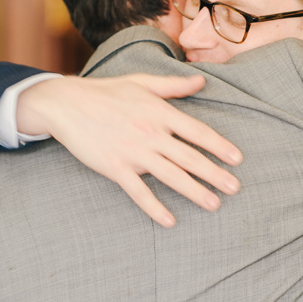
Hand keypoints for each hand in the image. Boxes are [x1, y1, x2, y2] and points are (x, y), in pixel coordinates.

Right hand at [17, 73, 242, 226]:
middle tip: (235, 188)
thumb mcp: (142, 82)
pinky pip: (139, 192)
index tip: (237, 159)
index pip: (197, 131)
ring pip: (171, 176)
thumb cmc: (106, 92)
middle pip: (190, 157)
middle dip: (215, 174)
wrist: (66, 104)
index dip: (219, 145)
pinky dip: (155, 208)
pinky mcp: (115, 168)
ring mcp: (133, 152)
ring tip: (214, 204)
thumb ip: (174, 85)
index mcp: (159, 112)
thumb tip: (202, 81)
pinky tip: (170, 221)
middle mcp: (150, 133)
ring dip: (194, 192)